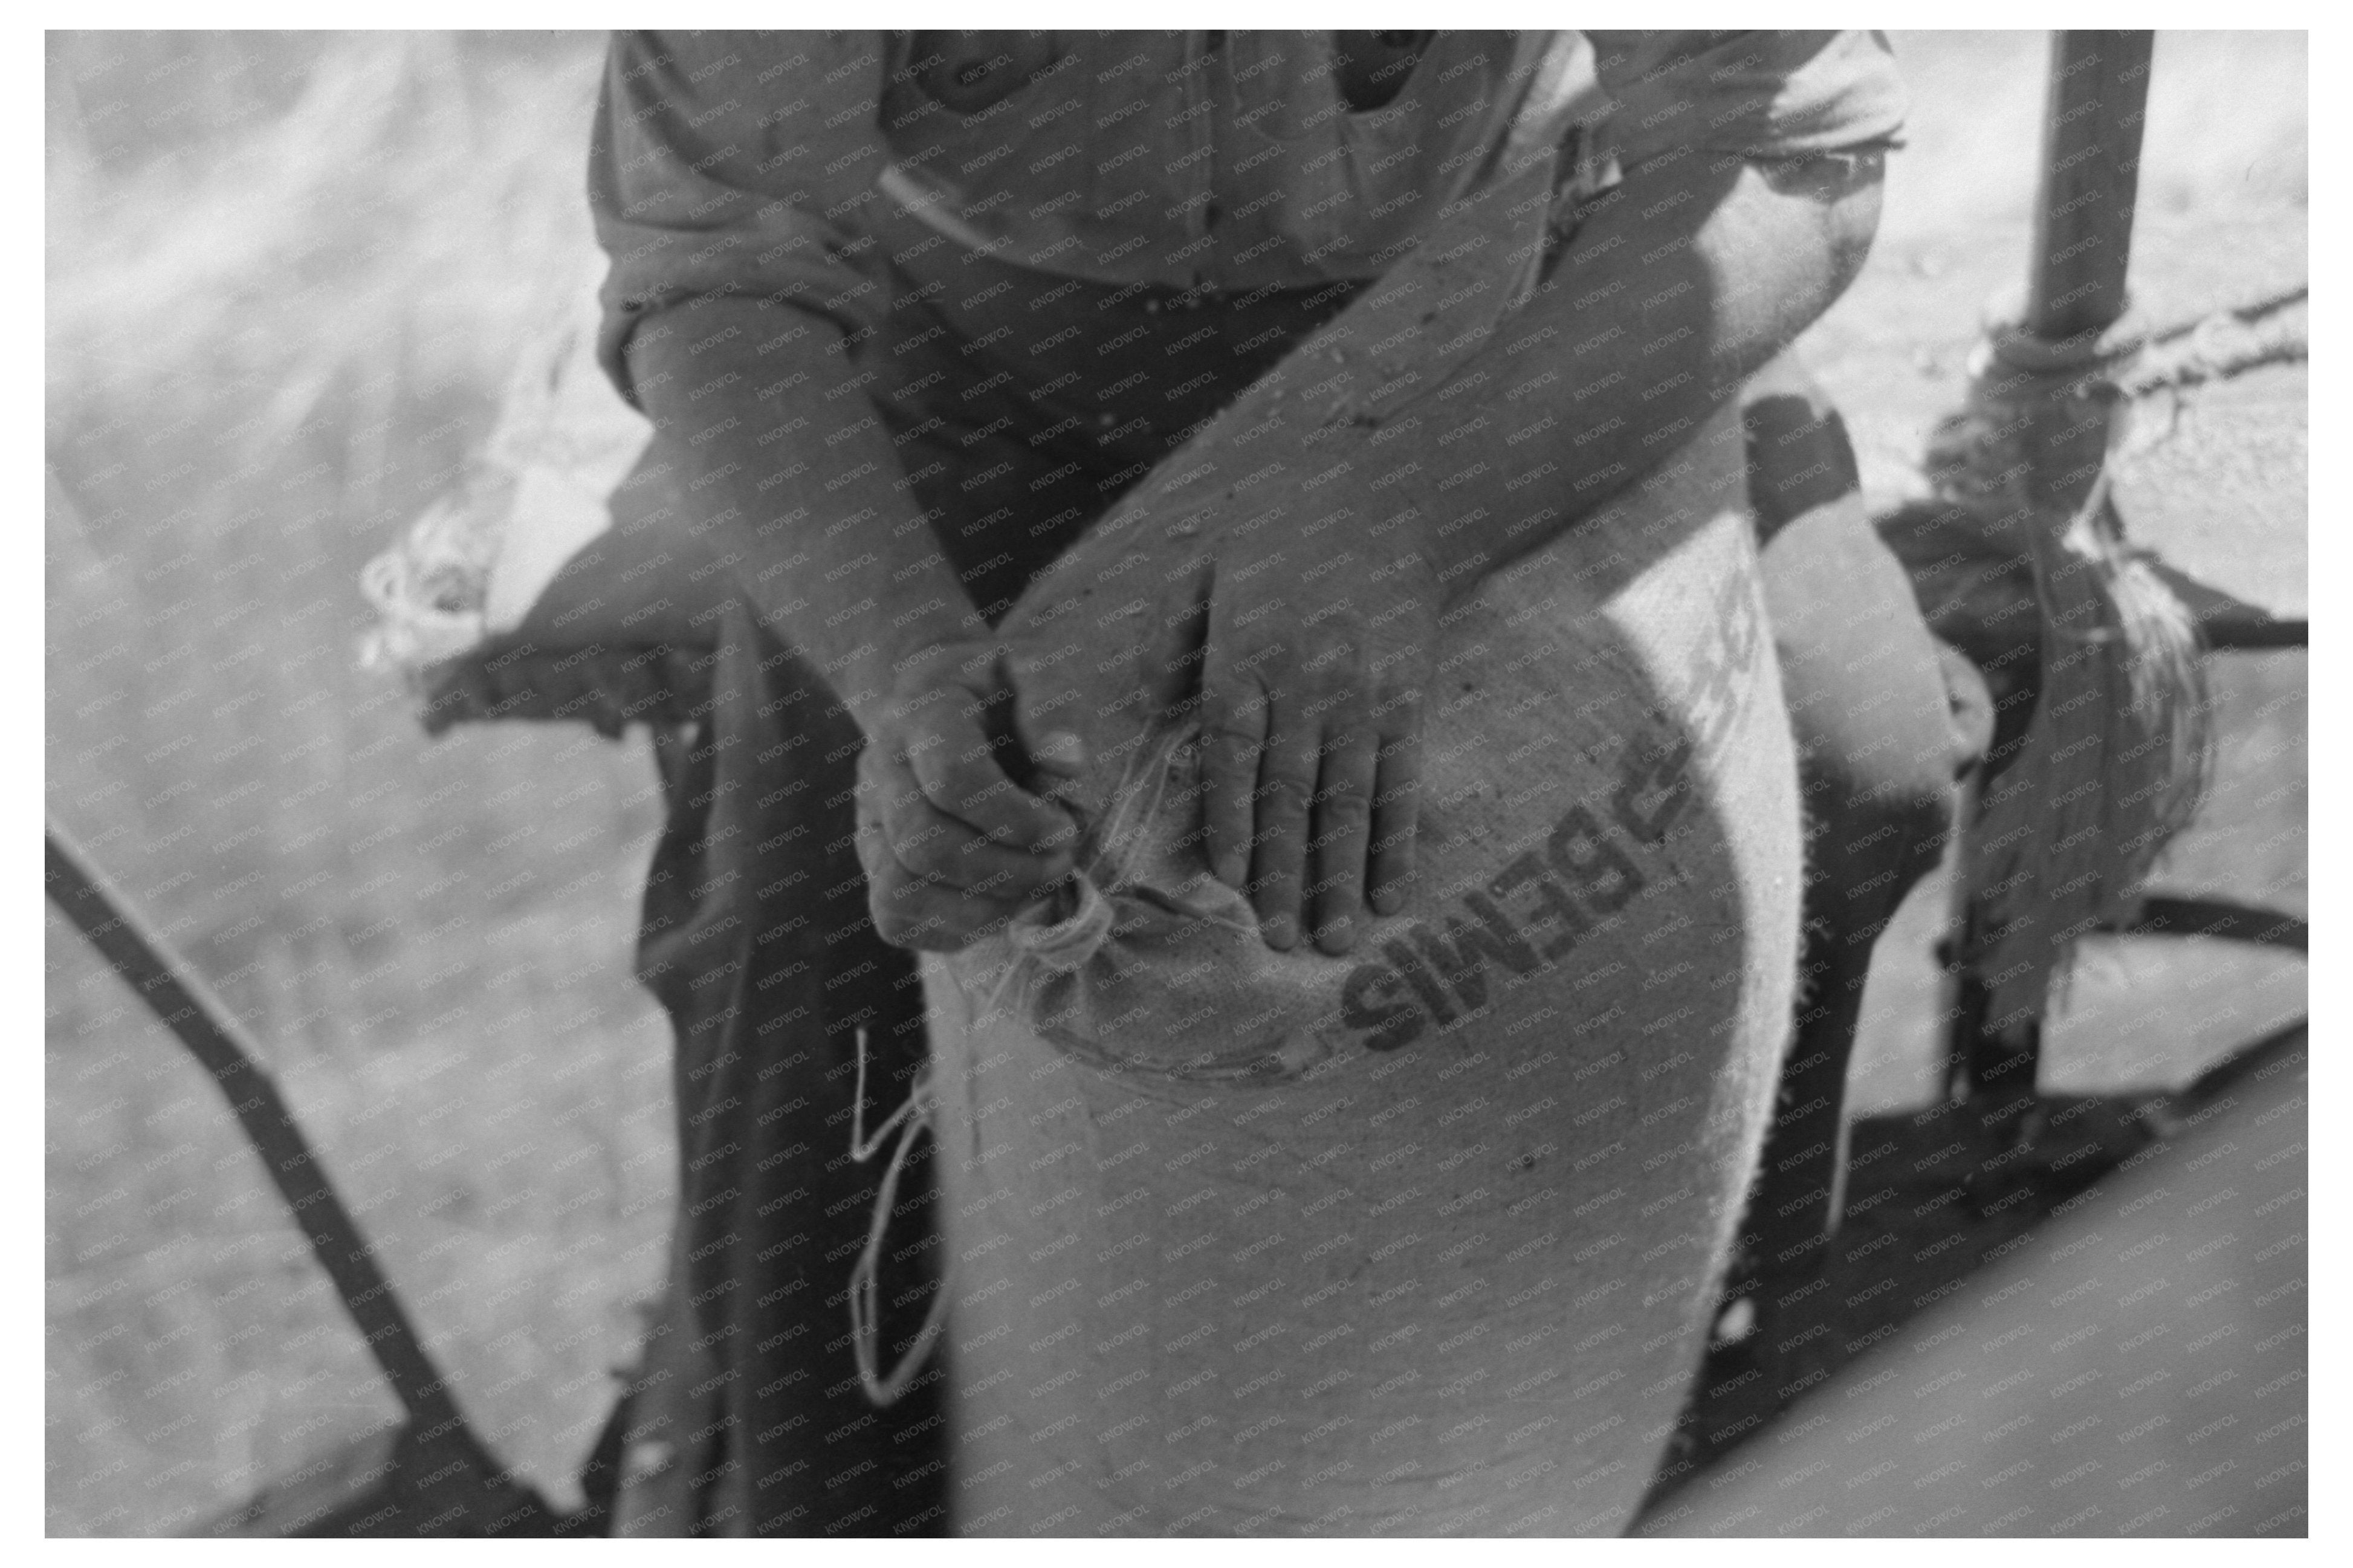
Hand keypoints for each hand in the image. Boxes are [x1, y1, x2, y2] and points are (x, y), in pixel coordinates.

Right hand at [854, 642, 1085, 951]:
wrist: (948, 692)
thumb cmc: (1003, 685)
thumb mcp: (1035, 665)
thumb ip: (1054, 703)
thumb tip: (1067, 764)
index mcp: (921, 712)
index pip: (952, 779)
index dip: (1016, 819)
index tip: (1064, 828)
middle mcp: (881, 767)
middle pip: (924, 844)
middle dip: (1006, 870)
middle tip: (1060, 862)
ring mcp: (870, 817)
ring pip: (901, 892)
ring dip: (982, 908)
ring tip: (1035, 888)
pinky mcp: (876, 860)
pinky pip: (896, 918)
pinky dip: (956, 928)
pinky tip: (1004, 902)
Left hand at [1014, 527, 1437, 957]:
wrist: (1386, 487)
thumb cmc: (1278, 535)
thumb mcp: (1205, 573)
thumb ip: (1172, 641)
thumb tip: (1147, 707)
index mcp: (1245, 658)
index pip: (1233, 761)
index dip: (1233, 828)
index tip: (1229, 889)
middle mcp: (1305, 685)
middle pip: (1291, 796)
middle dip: (1285, 875)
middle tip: (1279, 944)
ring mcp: (1364, 695)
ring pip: (1348, 802)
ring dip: (1341, 877)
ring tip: (1335, 941)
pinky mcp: (1410, 697)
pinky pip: (1402, 783)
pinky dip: (1398, 842)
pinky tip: (1394, 894)